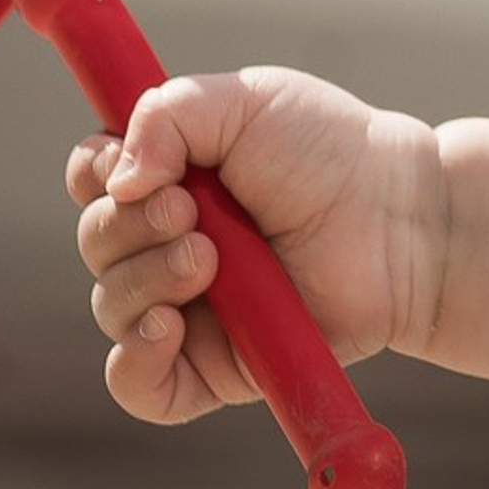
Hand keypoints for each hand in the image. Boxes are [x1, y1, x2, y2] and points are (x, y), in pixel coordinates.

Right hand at [64, 68, 441, 428]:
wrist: (398, 217)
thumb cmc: (330, 150)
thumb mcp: (248, 101)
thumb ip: (167, 113)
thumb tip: (115, 178)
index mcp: (168, 175)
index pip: (90, 179)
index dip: (95, 172)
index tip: (135, 165)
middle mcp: (167, 240)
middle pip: (95, 243)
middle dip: (129, 225)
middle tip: (192, 211)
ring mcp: (188, 306)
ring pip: (112, 307)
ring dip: (146, 279)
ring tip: (209, 259)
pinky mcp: (212, 365)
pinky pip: (140, 387)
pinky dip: (136, 361)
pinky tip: (167, 328)